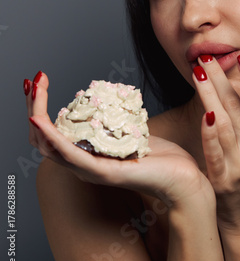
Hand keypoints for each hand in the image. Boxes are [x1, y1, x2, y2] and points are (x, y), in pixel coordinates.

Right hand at [24, 72, 213, 208]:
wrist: (185, 181)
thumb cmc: (161, 158)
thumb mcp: (131, 132)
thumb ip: (115, 121)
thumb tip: (108, 99)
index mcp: (88, 154)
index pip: (51, 132)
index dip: (40, 106)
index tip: (39, 79)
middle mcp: (83, 164)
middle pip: (42, 138)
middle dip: (33, 105)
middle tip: (33, 81)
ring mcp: (91, 170)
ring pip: (49, 145)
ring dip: (37, 115)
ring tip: (34, 90)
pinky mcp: (104, 173)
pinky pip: (71, 155)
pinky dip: (52, 137)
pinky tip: (40, 119)